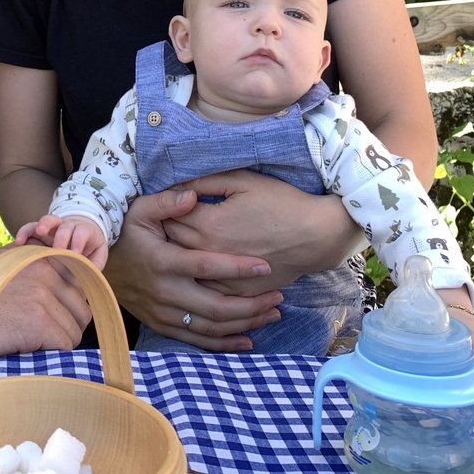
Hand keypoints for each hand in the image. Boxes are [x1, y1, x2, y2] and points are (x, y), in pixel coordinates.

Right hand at [0, 248, 92, 357]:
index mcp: (42, 256)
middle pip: (81, 310)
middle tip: (39, 337)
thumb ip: (34, 266)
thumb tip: (61, 285)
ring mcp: (44, 296)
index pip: (81, 285)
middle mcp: (48, 271)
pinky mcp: (38, 323)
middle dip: (65, 326)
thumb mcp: (4, 263)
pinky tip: (23, 349)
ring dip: (56, 343)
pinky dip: (49, 354)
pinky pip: (63, 346)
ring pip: (73, 331)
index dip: (70, 306)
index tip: (54, 319)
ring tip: (26, 343)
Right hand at [15, 215, 108, 266]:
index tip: (75, 253)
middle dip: (61, 237)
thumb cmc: (90, 249)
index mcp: (85, 231)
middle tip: (58, 250)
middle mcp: (69, 226)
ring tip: (38, 232)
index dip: (78, 240)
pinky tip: (18, 242)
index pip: (82, 231)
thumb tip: (88, 274)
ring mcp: (54, 227)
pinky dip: (24, 232)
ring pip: (48, 220)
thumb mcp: (97, 255)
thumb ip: (95, 264)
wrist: (82, 235)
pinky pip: (31, 227)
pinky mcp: (40, 231)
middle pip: (65, 226)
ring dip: (43, 225)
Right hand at [103, 188, 282, 351]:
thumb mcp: (139, 210)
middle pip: (217, 307)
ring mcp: (163, 313)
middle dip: (252, 304)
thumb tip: (193, 194)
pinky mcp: (161, 326)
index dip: (238, 268)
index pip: (208, 267)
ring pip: (211, 328)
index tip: (265, 266)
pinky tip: (248, 339)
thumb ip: (167, 201)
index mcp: (163, 262)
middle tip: (279, 295)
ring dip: (245, 324)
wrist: (94, 268)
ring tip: (272, 313)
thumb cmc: (123, 234)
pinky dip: (224, 343)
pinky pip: (197, 340)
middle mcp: (165, 292)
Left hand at [163, 169, 362, 295]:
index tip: (159, 203)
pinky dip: (194, 284)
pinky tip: (190, 275)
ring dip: (174, 261)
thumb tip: (179, 184)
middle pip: (173, 244)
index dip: (163, 208)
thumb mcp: (243, 180)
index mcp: (209, 225)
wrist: (315, 235)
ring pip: (185, 272)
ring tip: (169, 250)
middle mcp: (211, 255)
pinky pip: (206, 293)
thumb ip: (206, 180)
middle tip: (158, 224)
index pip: (169, 216)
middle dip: (162, 233)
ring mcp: (224, 279)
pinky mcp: (237, 293)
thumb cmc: (280, 202)